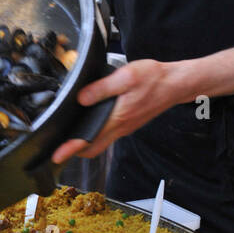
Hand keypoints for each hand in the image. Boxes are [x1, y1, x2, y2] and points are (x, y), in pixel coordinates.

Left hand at [51, 59, 185, 164]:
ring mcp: (126, 127)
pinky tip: (89, 123)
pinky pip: (109, 134)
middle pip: (93, 149)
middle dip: (75, 151)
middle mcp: (121, 127)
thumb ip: (101, 88)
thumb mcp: (126, 77)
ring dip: (84, 143)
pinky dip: (96, 134)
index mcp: (117, 118)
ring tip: (69, 136)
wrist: (177, 84)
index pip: (89, 140)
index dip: (71, 149)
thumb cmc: (154, 79)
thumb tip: (81, 98)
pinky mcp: (129, 123)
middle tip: (58, 148)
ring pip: (101, 142)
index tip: (57, 155)